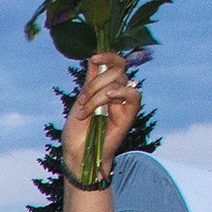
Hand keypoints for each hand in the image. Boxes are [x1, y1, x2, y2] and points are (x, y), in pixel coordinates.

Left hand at [62, 53, 142, 184]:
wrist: (78, 154)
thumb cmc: (77, 133)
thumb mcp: (80, 102)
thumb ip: (90, 81)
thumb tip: (95, 59)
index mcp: (104, 88)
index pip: (115, 63)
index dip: (108, 56)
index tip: (95, 58)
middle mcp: (116, 93)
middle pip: (115, 71)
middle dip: (94, 84)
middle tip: (82, 103)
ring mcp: (123, 103)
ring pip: (119, 81)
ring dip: (98, 94)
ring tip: (86, 112)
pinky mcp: (129, 115)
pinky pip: (134, 95)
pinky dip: (121, 92)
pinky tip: (109, 98)